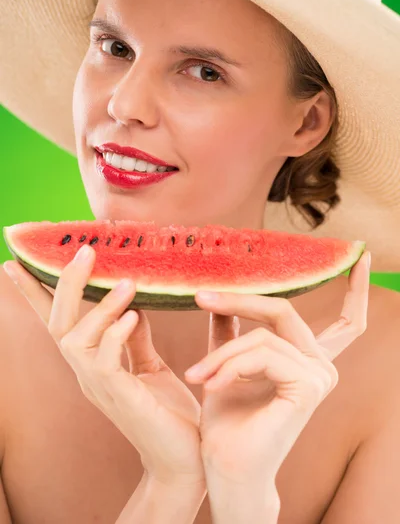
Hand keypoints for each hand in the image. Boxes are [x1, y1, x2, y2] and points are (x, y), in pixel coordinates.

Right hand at [3, 245, 204, 488]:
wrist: (185, 457)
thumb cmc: (167, 413)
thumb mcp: (149, 367)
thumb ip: (135, 338)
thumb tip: (131, 306)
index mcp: (92, 363)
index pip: (58, 322)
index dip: (36, 294)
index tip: (17, 263)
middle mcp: (87, 373)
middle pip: (58, 323)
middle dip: (64, 285)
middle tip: (83, 251)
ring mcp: (98, 386)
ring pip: (76, 338)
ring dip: (99, 306)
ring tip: (128, 283)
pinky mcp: (119, 397)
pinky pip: (104, 360)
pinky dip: (115, 334)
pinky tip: (133, 315)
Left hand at [184, 252, 369, 485]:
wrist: (225, 469)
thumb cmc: (227, 421)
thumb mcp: (227, 363)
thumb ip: (231, 330)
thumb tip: (221, 296)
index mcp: (309, 360)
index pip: (346, 320)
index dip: (356, 287)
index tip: (360, 255)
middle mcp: (321, 365)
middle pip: (283, 309)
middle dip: (239, 301)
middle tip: (200, 297)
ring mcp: (319, 375)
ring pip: (263, 333)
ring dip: (223, 352)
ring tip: (198, 373)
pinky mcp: (309, 386)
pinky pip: (263, 353)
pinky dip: (231, 365)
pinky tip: (214, 385)